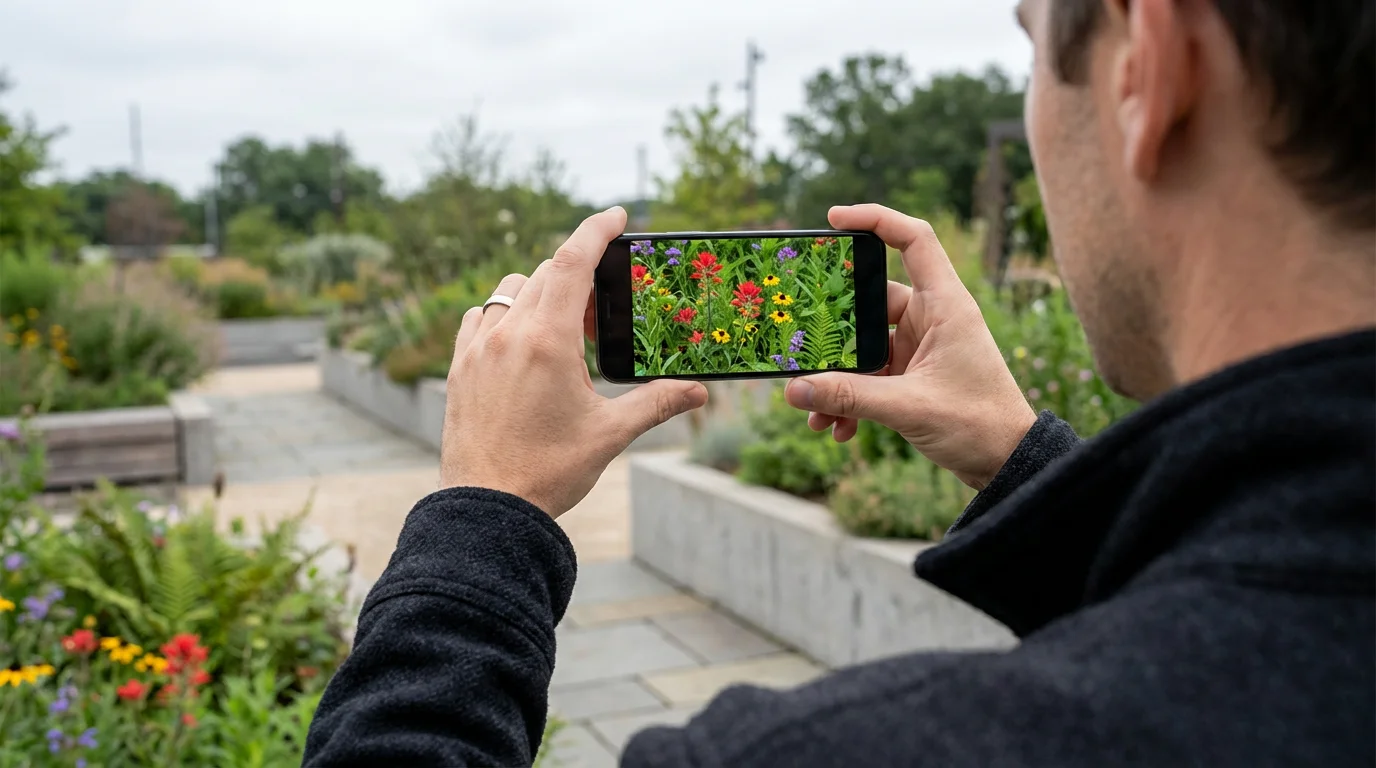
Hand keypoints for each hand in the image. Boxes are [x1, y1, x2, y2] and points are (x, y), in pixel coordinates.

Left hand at [442, 207, 707, 516]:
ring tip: (566, 332)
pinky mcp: (459, 368)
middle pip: (546, 274)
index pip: (573, 262)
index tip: (617, 215)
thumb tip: (700, 391)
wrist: (487, 510)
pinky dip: (504, 315)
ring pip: (511, 292)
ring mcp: (477, 349)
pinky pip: (480, 318)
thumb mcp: (610, 434)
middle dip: (580, 276)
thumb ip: (657, 402)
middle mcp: (507, 334)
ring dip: (541, 293)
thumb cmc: (548, 472)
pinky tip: (521, 345)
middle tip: (606, 308)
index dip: (596, 230)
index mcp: (547, 341)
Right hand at [784, 204, 1034, 489]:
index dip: (876, 219)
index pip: (914, 239)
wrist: (1006, 464)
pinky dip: (850, 397)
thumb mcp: (908, 408)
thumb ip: (849, 397)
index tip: (834, 219)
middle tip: (799, 338)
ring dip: (838, 375)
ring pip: (863, 346)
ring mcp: (920, 347)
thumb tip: (794, 388)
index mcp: (944, 305)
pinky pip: (869, 376)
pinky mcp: (912, 375)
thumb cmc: (978, 424)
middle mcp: (931, 319)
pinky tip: (835, 427)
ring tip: (815, 406)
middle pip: (869, 300)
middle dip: (832, 327)